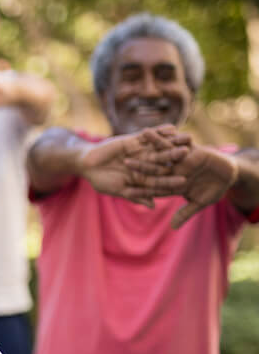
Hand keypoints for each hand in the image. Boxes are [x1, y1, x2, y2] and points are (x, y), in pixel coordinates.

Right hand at [80, 131, 186, 206]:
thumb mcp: (118, 190)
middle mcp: (145, 165)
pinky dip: (160, 131)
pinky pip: (150, 135)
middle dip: (175, 158)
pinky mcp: (135, 140)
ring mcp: (141, 152)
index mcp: (143, 179)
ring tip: (187, 138)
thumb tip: (153, 206)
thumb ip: (135, 195)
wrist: (88, 164)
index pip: (160, 180)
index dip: (170, 180)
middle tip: (189, 154)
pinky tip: (171, 128)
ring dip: (173, 142)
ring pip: (160, 147)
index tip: (183, 181)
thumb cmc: (101, 180)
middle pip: (164, 162)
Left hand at [123, 126, 238, 226]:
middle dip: (141, 165)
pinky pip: (181, 141)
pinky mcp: (192, 149)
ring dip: (155, 142)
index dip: (141, 189)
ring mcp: (182, 160)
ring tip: (142, 133)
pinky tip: (164, 126)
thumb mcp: (200, 202)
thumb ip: (186, 212)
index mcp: (172, 184)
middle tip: (125, 161)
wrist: (229, 176)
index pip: (154, 188)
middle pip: (154, 168)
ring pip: (165, 150)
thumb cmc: (214, 190)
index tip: (126, 190)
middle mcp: (174, 171)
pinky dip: (173, 135)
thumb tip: (173, 227)